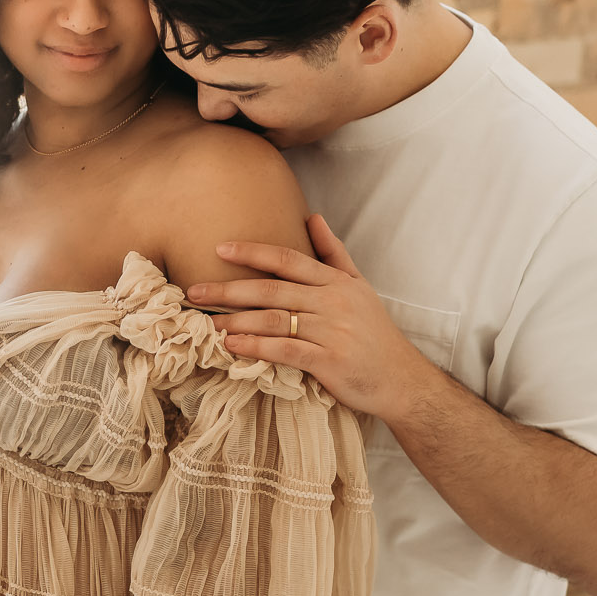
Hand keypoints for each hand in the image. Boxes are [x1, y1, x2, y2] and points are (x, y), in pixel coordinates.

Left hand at [182, 213, 439, 423]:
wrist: (401, 379)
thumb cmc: (375, 333)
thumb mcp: (359, 286)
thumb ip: (333, 253)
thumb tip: (312, 216)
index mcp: (337, 282)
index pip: (288, 259)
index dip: (253, 252)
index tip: (220, 248)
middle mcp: (333, 302)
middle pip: (272, 289)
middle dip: (230, 288)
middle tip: (195, 290)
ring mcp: (331, 332)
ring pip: (274, 319)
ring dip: (236, 320)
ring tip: (207, 321)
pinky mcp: (328, 361)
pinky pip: (284, 350)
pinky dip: (256, 347)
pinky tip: (232, 346)